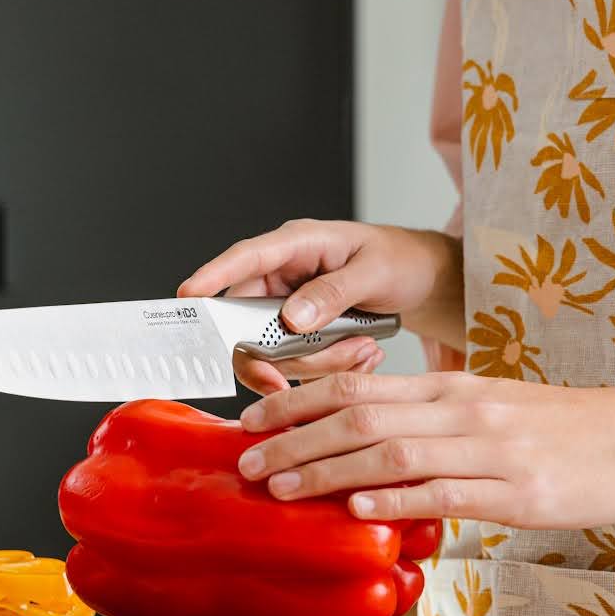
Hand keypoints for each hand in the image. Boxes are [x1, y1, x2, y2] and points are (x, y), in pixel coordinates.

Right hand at [178, 219, 462, 393]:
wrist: (424, 281)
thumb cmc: (400, 260)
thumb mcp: (374, 270)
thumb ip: (332, 292)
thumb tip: (292, 318)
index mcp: (296, 245)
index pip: (245, 258)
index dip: (213, 276)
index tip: (189, 295)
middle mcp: (282, 278)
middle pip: (250, 323)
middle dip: (282, 353)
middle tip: (309, 370)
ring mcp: (288, 309)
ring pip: (275, 353)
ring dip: (318, 363)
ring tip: (364, 348)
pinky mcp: (300, 337)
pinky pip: (297, 365)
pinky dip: (329, 370)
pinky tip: (362, 353)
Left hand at [236, 368, 614, 528]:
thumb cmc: (563, 428)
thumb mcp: (489, 408)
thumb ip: (431, 419)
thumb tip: (372, 441)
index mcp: (450, 388)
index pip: (356, 385)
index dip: (296, 402)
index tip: (252, 420)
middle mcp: (460, 410)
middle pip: (358, 415)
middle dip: (293, 437)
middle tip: (245, 459)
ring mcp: (488, 449)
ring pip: (389, 453)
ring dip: (325, 470)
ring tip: (279, 486)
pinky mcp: (516, 490)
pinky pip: (445, 492)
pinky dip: (395, 500)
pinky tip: (357, 511)